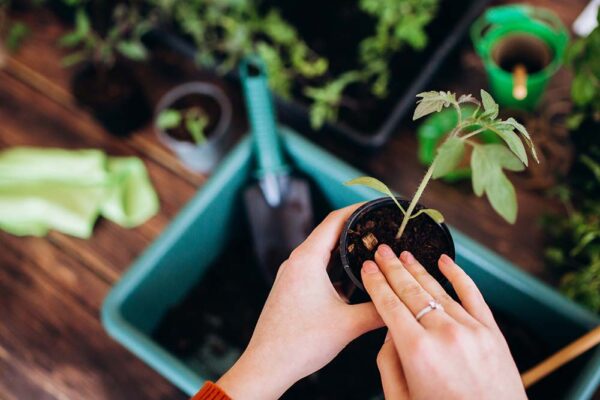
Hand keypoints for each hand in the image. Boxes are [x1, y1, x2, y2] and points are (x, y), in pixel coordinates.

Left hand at [217, 204, 383, 398]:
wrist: (267, 365)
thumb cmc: (300, 343)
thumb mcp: (348, 324)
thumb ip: (379, 309)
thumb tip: (403, 301)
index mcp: (306, 259)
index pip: (334, 220)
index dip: (357, 209)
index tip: (377, 205)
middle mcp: (296, 262)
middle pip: (329, 234)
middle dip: (356, 230)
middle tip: (382, 230)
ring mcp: (291, 276)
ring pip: (322, 254)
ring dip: (345, 252)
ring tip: (372, 252)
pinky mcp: (290, 290)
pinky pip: (316, 269)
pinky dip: (335, 269)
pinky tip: (353, 280)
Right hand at [363, 245, 525, 399]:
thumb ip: (388, 364)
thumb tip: (389, 333)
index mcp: (417, 352)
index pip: (389, 305)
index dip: (376, 283)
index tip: (367, 267)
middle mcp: (444, 335)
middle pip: (411, 291)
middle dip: (392, 268)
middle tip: (382, 250)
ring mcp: (471, 330)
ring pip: (438, 291)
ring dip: (418, 270)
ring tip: (404, 255)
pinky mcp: (492, 333)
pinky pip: (473, 295)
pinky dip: (458, 275)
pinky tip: (445, 261)